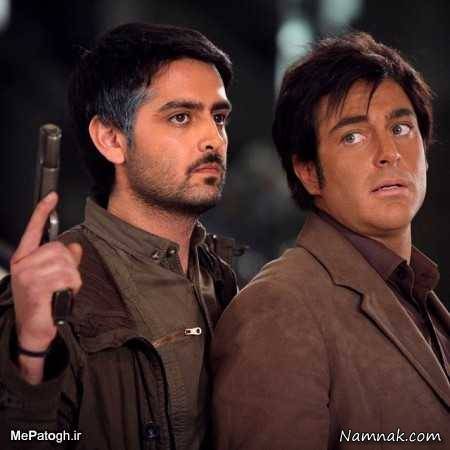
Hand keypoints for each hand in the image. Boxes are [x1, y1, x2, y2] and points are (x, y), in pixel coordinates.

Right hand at [10, 192, 81, 352]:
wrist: (33, 330)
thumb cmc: (42, 303)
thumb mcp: (53, 277)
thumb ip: (64, 260)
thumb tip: (75, 246)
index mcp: (25, 258)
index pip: (34, 229)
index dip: (42, 211)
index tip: (52, 196)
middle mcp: (24, 264)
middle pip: (59, 248)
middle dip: (69, 265)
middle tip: (63, 282)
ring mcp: (28, 275)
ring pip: (66, 263)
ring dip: (72, 278)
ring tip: (61, 291)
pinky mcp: (36, 287)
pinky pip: (67, 277)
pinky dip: (72, 287)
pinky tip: (62, 296)